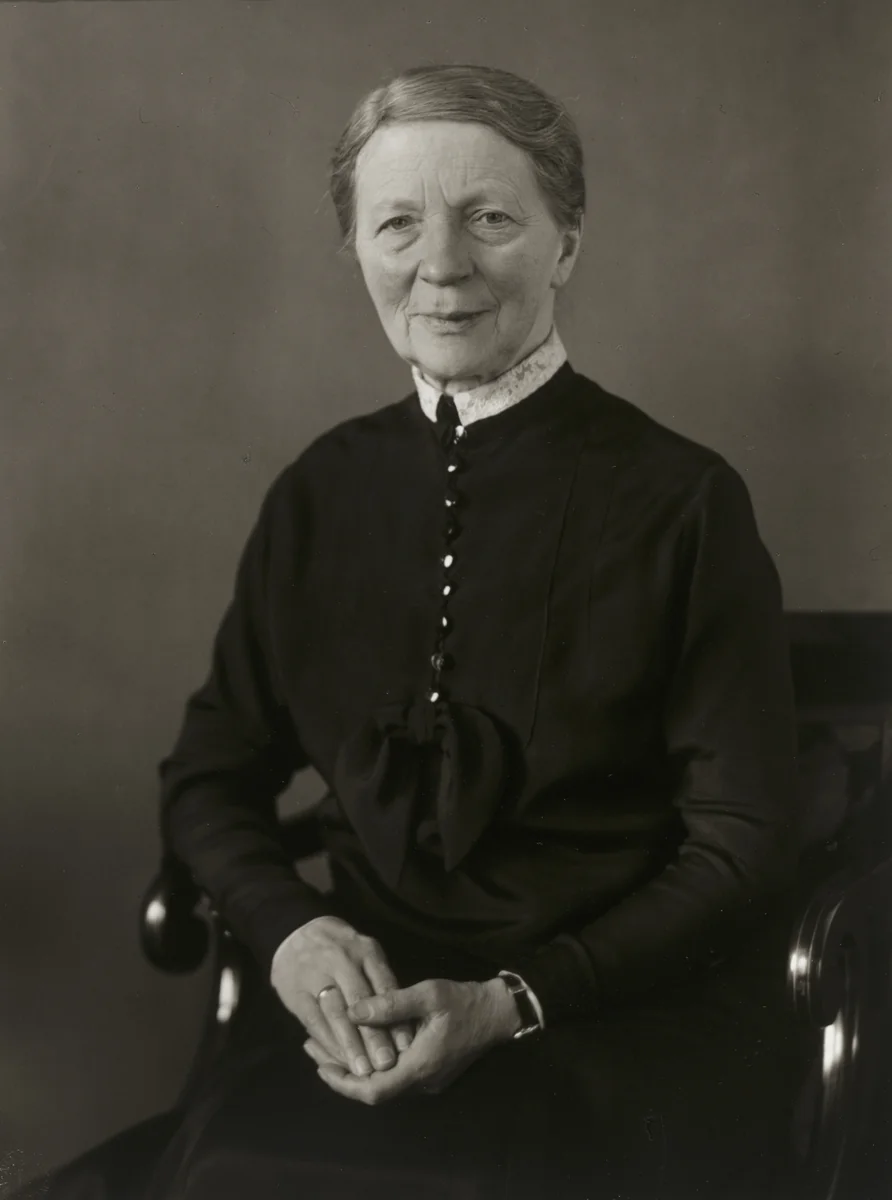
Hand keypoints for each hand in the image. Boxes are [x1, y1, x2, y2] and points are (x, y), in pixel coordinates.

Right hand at [271, 915, 412, 1076]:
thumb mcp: (364, 952)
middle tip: (387, 1065)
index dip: (395, 1017)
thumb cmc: (340, 948)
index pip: (384, 986)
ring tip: (364, 1071)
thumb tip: (401, 1021)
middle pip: (360, 1001)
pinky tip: (339, 1061)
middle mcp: (342, 960)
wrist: (293, 932)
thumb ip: (380, 982)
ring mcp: (317, 975)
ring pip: (336, 1014)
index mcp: (365, 950)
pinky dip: (327, 1043)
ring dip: (350, 1045)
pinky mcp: (297, 992)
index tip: (407, 1046)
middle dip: (374, 1036)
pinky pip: (314, 1021)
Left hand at [308, 977, 519, 1104]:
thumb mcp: (428, 994)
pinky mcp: (430, 1072)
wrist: (498, 1012)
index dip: (343, 1083)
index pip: (373, 1091)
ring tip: (328, 1041)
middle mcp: (421, 1081)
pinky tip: (359, 1041)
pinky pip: (394, 1075)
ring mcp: (427, 1080)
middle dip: (340, 1072)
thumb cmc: (464, 1001)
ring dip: (355, 1067)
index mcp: (420, 1067)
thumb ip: (390, 1004)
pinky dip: (371, 1062)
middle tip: (312, 1047)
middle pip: (372, 1090)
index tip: (319, 1065)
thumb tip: (353, 1011)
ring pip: (382, 1083)